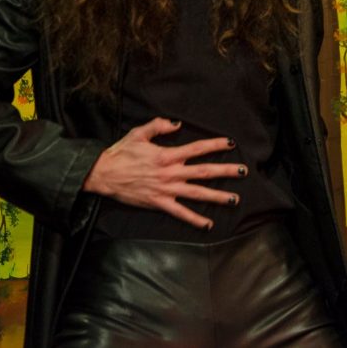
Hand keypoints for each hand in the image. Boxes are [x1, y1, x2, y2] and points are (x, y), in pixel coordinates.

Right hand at [82, 117, 245, 229]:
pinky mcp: (159, 203)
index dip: (215, 144)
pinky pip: (181, 213)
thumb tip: (177, 123)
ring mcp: (167, 190)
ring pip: (198, 193)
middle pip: (204, 171)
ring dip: (218, 196)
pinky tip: (208, 224)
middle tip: (243, 171)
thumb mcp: (139, 133)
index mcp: (168, 155)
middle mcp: (171, 173)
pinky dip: (195, 219)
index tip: (231, 143)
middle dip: (226, 171)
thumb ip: (159, 126)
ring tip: (235, 199)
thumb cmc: (121, 153)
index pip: (197, 148)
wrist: (103, 175)